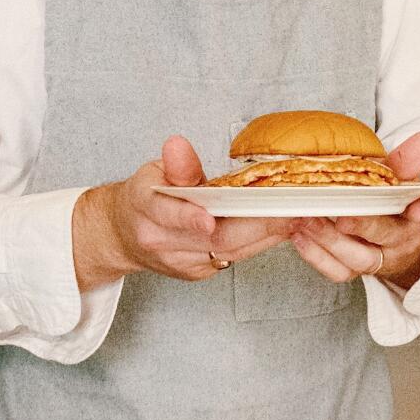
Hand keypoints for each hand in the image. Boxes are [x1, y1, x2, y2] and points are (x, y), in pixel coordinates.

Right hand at [72, 135, 289, 289]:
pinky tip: (280, 228)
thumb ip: (176, 166)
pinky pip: (232, 258)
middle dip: (254, 224)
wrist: (125, 234)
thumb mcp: (154, 172)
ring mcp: (180, 263)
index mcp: (145, 210)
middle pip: (211, 238)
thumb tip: (178, 145)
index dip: (188, 218)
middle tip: (288, 209)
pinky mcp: (197, 273)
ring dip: (265, 234)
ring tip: (295, 216)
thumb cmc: (146, 197)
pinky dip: (258, 243)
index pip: (167, 215)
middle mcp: (160, 242)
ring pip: (228, 251)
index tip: (209, 219)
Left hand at [290, 131, 419, 291]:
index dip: (419, 209)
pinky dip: (316, 256)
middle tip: (342, 216)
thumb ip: (408, 160)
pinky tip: (299, 235)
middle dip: (363, 225)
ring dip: (330, 240)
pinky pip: (336, 271)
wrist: (392, 243)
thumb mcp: (402, 179)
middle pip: (384, 236)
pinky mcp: (352, 270)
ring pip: (356, 258)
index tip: (417, 209)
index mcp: (413, 215)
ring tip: (307, 219)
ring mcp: (374, 259)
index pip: (419, 210)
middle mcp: (397, 241)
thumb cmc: (391, 203)